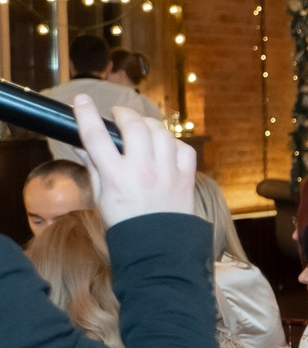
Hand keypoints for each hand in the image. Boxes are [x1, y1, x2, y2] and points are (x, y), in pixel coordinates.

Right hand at [78, 98, 196, 227]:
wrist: (158, 246)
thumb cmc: (125, 222)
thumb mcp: (100, 197)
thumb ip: (93, 167)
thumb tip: (80, 144)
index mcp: (115, 177)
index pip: (96, 137)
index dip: (87, 114)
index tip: (82, 100)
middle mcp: (143, 171)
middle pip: (135, 126)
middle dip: (125, 114)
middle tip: (119, 115)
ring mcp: (168, 173)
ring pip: (161, 132)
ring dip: (149, 125)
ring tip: (141, 129)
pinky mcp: (187, 177)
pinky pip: (183, 148)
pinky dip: (173, 143)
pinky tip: (165, 147)